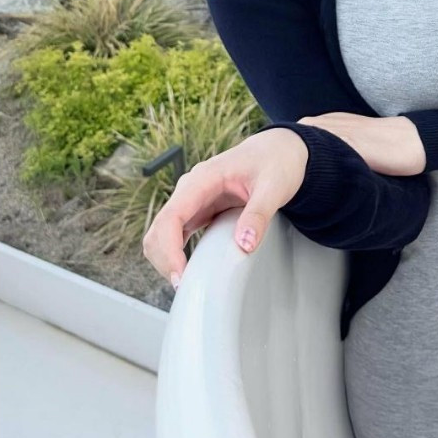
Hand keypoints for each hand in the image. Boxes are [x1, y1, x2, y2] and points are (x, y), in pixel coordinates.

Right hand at [143, 125, 305, 281]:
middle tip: (185, 287)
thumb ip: (258, 215)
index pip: (171, 216)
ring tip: (185, 283)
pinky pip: (174, 236)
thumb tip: (243, 245)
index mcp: (203, 179)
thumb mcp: (274, 187)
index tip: (180, 276)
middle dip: (164, 260)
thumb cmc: (275, 162)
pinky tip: (187, 271)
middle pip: (159, 229)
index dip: (169, 249)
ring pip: (161, 234)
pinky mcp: (197, 212)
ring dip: (166, 259)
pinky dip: (174, 255)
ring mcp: (192, 201)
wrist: (278, 151)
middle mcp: (190, 190)